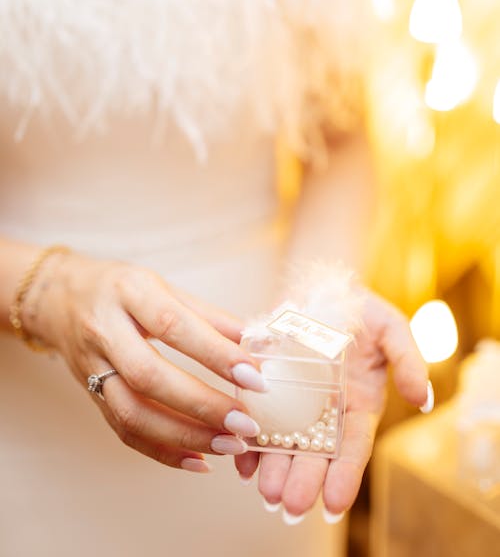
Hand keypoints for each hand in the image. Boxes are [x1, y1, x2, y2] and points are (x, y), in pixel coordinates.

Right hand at [30, 252, 265, 471]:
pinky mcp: (90, 396)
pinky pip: (124, 431)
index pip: (173, 325)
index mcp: (129, 292)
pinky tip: (198, 460)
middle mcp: (105, 330)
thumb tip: (257, 343)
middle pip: (149, 376)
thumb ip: (209, 316)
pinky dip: (162, 451)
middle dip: (202, 405)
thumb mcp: (164, 286)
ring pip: (132, 412)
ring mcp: (92, 366)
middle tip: (245, 423)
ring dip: (185, 436)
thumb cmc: (122, 289)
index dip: (214, 353)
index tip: (255, 377)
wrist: (60, 298)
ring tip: (229, 446)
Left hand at [234, 291, 429, 518]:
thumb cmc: (362, 310)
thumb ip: (408, 361)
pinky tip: (242, 461)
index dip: (345, 475)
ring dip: (273, 468)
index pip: (352, 446)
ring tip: (265, 492)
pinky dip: (248, 439)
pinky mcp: (264, 384)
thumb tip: (422, 399)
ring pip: (282, 441)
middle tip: (289, 507)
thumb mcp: (392, 329)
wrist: (322, 283)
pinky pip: (255, 415)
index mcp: (357, 404)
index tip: (334, 504)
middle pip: (314, 453)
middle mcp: (324, 410)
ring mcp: (293, 399)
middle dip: (303, 481)